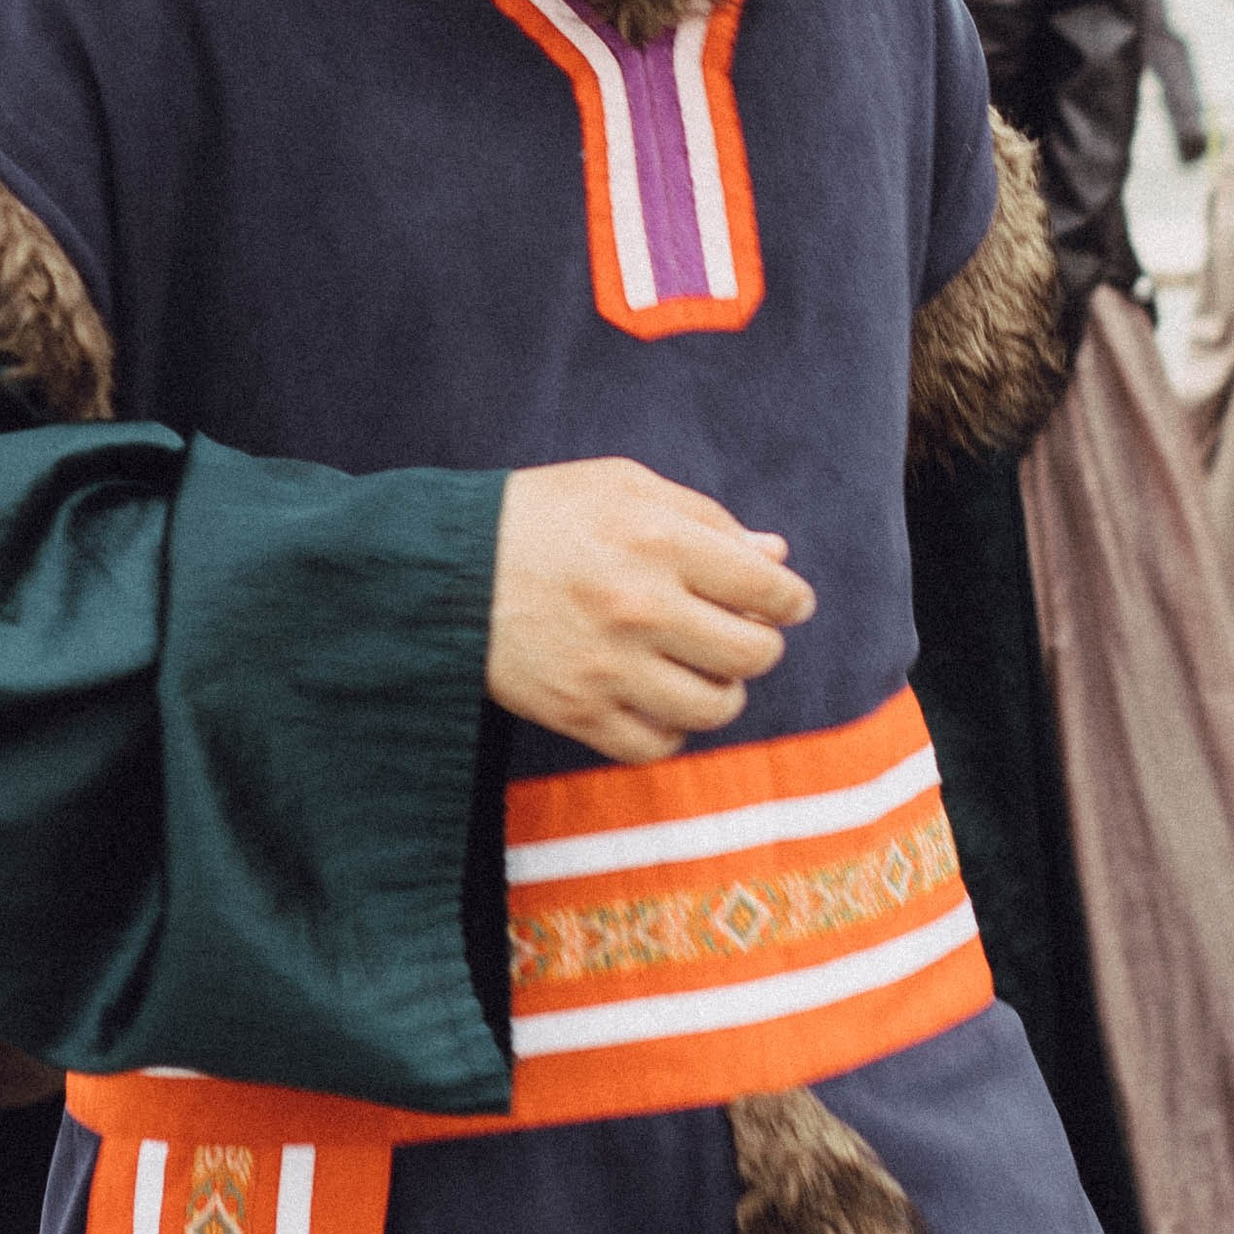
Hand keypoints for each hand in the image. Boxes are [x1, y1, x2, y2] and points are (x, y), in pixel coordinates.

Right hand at [488, 460, 814, 763]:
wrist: (442, 568)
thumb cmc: (540, 516)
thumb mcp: (622, 487)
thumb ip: (705, 518)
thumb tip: (776, 555)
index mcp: (658, 539)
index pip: (767, 587)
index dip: (791, 599)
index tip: (787, 603)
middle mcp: (641, 606)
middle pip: (753, 653)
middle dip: (760, 644)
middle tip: (740, 634)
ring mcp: (609, 667)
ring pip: (714, 707)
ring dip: (721, 691)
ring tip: (701, 670)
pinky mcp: (577, 712)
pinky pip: (657, 746)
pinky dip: (669, 730)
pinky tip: (657, 700)